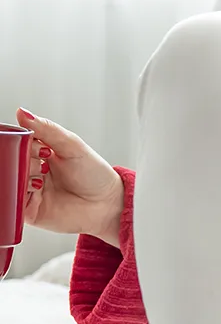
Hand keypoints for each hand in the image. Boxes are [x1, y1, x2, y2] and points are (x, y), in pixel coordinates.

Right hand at [15, 109, 123, 245]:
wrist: (107, 204)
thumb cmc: (94, 174)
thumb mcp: (72, 145)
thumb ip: (47, 129)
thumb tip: (22, 113)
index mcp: (39, 153)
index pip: (16, 144)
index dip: (21, 143)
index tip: (39, 146)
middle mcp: (31, 171)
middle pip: (11, 162)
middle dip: (24, 160)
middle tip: (42, 162)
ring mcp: (29, 191)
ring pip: (10, 180)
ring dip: (23, 175)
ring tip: (42, 178)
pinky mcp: (29, 211)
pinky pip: (13, 202)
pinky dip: (20, 193)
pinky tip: (37, 189)